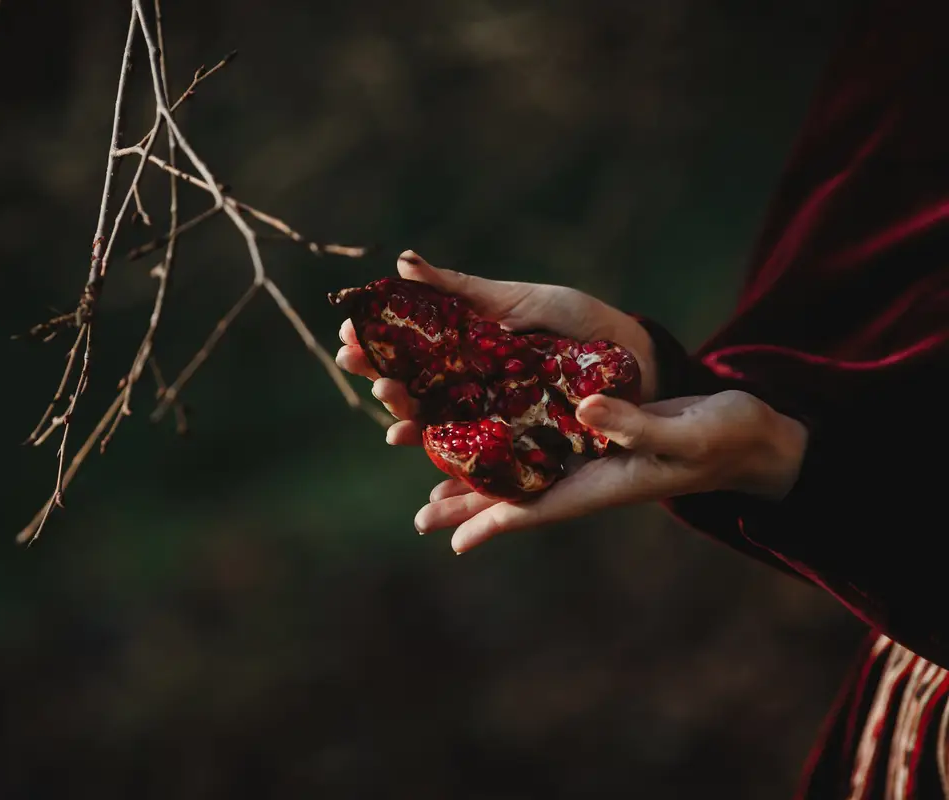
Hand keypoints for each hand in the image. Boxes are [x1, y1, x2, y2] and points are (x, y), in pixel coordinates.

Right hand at [335, 250, 660, 446]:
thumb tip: (400, 261)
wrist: (634, 362)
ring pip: (427, 417)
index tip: (347, 330)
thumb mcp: (516, 299)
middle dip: (376, 372)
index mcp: (463, 344)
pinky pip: (463, 453)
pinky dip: (431, 449)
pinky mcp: (506, 444)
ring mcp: (482, 413)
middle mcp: (464, 381)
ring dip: (400, 410)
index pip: (406, 344)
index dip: (373, 339)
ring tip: (386, 398)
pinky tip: (406, 438)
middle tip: (353, 360)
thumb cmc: (576, 324)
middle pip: (407, 382)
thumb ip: (459, 287)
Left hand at [419, 390, 808, 552]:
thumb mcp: (688, 431)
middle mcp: (589, 474)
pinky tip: (482, 431)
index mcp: (606, 483)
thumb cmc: (728, 437)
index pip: (538, 509)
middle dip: (468, 506)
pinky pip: (542, 439)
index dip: (493, 523)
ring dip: (480, 475)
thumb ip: (636, 424)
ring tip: (432, 484)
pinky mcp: (597, 428)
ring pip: (524, 469)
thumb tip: (586, 408)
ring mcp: (591, 454)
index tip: (453, 542)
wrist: (753, 433)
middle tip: (420, 519)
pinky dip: (508, 438)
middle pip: (517, 495)